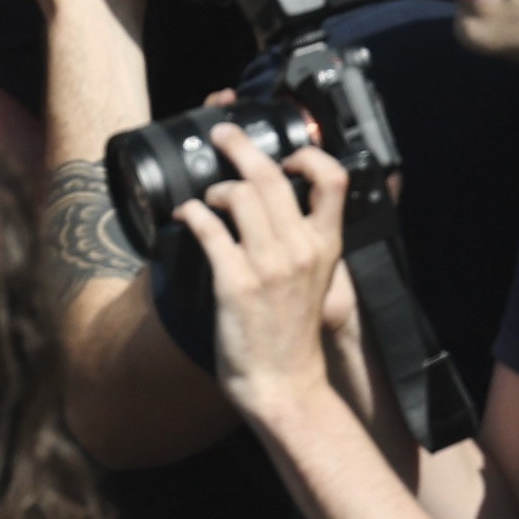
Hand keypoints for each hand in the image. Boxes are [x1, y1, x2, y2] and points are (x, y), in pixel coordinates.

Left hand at [171, 141, 362, 413]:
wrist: (283, 382)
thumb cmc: (294, 332)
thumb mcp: (319, 281)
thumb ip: (308, 243)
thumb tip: (284, 208)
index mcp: (325, 247)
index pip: (333, 180)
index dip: (308, 155)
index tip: (285, 152)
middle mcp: (300, 249)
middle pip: (271, 175)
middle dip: (240, 145)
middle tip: (223, 136)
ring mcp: (267, 265)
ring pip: (239, 194)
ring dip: (216, 189)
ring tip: (209, 200)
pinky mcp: (235, 281)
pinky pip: (208, 227)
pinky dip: (192, 214)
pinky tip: (186, 216)